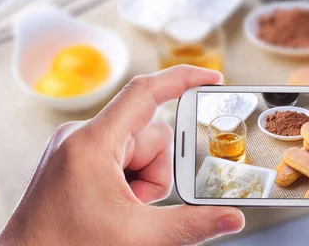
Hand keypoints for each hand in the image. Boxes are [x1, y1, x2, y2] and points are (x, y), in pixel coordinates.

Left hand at [0, 65, 244, 245]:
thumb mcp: (138, 238)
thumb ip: (192, 225)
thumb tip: (233, 219)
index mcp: (92, 143)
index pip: (145, 92)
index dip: (184, 79)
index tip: (213, 78)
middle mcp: (81, 135)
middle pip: (148, 134)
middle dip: (154, 172)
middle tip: (135, 205)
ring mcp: (75, 146)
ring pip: (137, 147)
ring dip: (142, 179)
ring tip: (121, 209)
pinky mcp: (75, 156)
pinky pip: (119, 154)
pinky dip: (128, 179)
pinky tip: (113, 203)